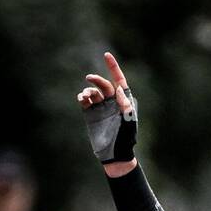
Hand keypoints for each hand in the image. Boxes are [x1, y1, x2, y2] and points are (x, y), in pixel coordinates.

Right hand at [78, 52, 137, 173]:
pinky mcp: (91, 115)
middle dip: (97, 80)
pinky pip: (85, 102)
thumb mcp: (128, 123)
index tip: (106, 55)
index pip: (119, 81)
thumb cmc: (125, 140)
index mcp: (123, 102)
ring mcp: (101, 108)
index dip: (113, 67)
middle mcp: (111, 103)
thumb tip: (118, 89)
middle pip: (104, 85)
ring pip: (93, 92)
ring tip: (86, 96)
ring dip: (89, 90)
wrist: (115, 156)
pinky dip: (82, 97)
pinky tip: (82, 99)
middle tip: (89, 78)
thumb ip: (125, 106)